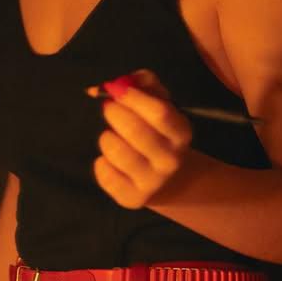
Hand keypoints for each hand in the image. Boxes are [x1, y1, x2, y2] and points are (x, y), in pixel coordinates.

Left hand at [92, 69, 191, 208]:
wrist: (165, 177)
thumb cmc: (155, 128)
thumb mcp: (158, 101)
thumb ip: (144, 83)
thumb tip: (120, 81)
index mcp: (180, 132)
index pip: (159, 112)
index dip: (133, 97)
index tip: (115, 89)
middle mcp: (170, 159)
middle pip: (136, 131)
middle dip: (114, 113)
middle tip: (108, 107)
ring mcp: (152, 182)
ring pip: (118, 153)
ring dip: (107, 138)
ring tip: (110, 136)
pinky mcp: (133, 198)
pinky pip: (106, 176)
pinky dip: (101, 163)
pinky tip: (108, 160)